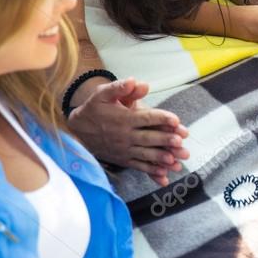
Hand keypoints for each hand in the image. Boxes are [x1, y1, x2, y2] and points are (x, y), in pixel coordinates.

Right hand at [67, 78, 188, 185]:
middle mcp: (125, 135)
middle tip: (180, 142)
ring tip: (175, 161)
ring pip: (145, 154)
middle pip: (148, 137)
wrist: (77, 130)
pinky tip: (164, 176)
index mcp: (124, 118)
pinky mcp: (123, 159)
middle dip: (165, 140)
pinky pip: (139, 166)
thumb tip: (135, 81)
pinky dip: (152, 172)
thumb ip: (119, 87)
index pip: (146, 118)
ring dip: (161, 158)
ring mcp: (124, 149)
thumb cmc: (94, 109)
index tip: (175, 120)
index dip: (161, 118)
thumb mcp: (103, 94)